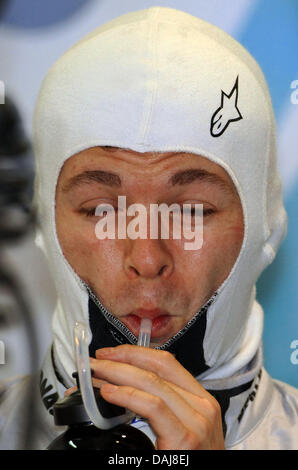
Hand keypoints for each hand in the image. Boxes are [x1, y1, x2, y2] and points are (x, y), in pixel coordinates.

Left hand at [89, 345, 224, 449]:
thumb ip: (158, 407)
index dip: (135, 353)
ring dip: (118, 373)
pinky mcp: (186, 438)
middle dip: (122, 359)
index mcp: (200, 400)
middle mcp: (203, 406)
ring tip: (94, 375)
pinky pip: (152, 406)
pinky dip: (126, 396)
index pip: (166, 363)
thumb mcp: (179, 428)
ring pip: (152, 382)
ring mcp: (197, 421)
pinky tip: (108, 393)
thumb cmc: (187, 461)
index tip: (110, 353)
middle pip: (158, 367)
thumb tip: (119, 389)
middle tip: (95, 361)